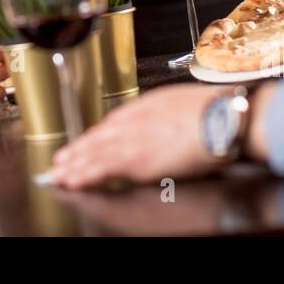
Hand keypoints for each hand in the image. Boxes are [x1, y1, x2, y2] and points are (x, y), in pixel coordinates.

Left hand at [46, 84, 227, 188]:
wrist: (224, 117)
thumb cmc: (216, 111)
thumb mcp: (185, 103)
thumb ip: (168, 114)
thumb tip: (166, 121)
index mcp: (148, 105)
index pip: (114, 122)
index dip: (97, 135)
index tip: (86, 141)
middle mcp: (135, 120)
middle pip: (99, 136)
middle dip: (78, 149)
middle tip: (60, 160)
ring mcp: (133, 139)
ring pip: (95, 152)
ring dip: (74, 164)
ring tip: (59, 174)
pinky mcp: (135, 158)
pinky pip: (102, 168)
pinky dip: (84, 174)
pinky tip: (72, 180)